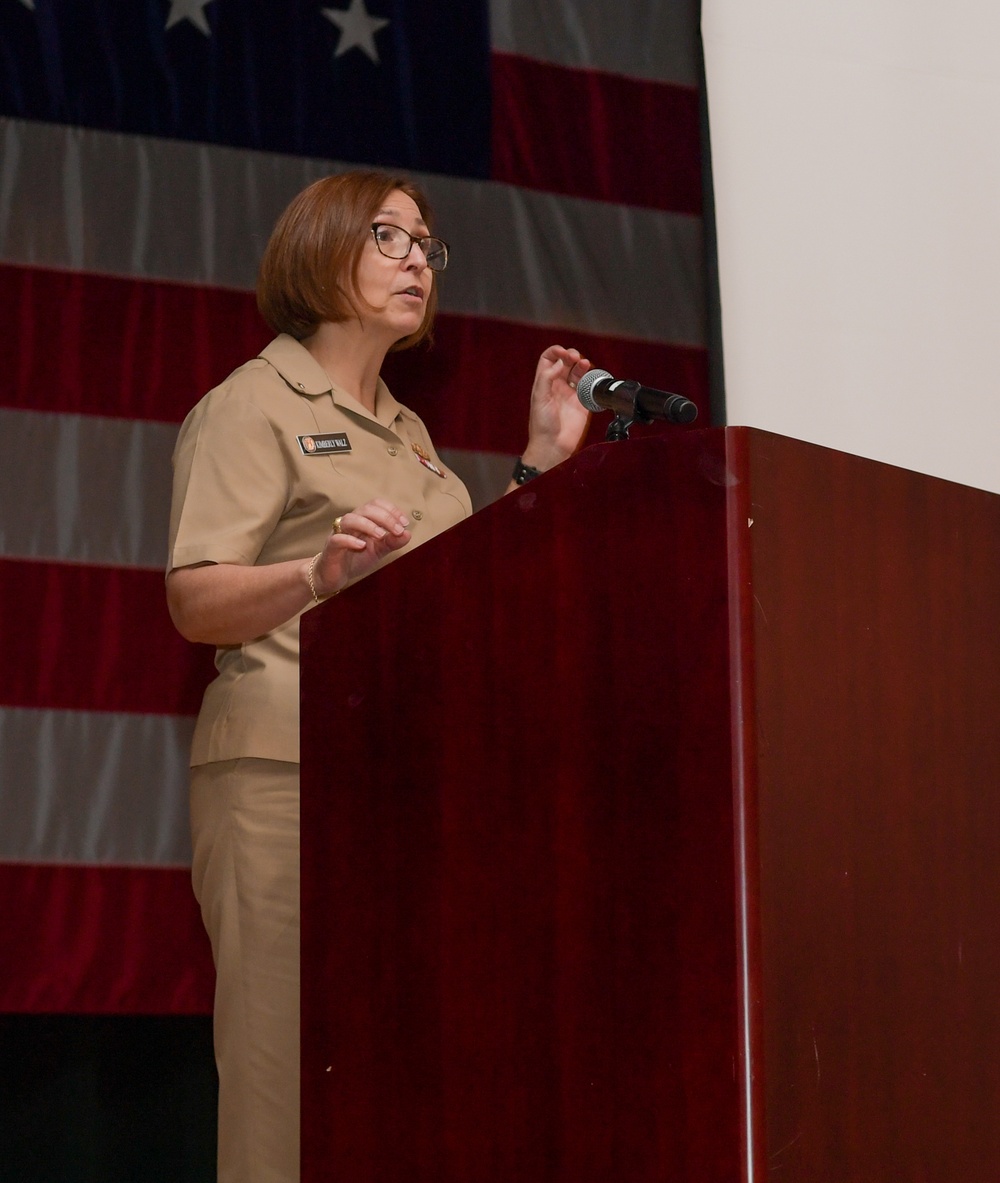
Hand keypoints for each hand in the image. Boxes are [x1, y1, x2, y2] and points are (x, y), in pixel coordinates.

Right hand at [312, 498, 410, 595]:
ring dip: (368, 525)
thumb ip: (392, 542)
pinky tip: (362, 546)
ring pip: (350, 519)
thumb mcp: (378, 550)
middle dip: (384, 517)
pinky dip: (350, 540)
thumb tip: (408, 534)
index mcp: (363, 520)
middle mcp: (350, 523)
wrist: (334, 576)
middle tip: (398, 530)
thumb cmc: (355, 558)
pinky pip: (337, 539)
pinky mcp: (330, 547)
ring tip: (381, 536)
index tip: (404, 523)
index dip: (391, 510)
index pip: (375, 504)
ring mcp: (339, 534)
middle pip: (365, 509)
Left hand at [520, 345, 592, 472]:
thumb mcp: (539, 398)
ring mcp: (571, 393)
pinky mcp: (583, 402)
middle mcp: (558, 385)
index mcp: (544, 382)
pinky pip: (589, 385)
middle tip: (574, 357)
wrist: (553, 445)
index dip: (555, 352)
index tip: (562, 352)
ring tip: (584, 363)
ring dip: (582, 364)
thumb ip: (547, 377)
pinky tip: (591, 375)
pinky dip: (591, 377)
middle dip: (571, 355)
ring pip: (578, 371)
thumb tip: (559, 362)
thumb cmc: (541, 425)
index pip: (549, 359)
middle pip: (565, 362)